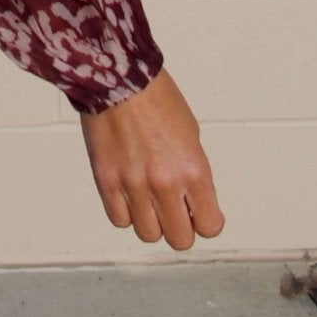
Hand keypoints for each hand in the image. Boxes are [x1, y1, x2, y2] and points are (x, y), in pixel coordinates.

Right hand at [81, 64, 223, 249]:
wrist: (118, 78)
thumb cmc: (155, 97)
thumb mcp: (191, 135)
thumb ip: (193, 172)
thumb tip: (191, 199)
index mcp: (193, 170)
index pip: (210, 226)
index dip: (206, 221)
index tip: (200, 214)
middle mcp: (165, 183)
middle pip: (180, 239)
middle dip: (180, 226)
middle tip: (174, 210)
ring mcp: (134, 185)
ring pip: (148, 234)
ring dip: (151, 221)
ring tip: (148, 199)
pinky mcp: (106, 181)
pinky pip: (119, 219)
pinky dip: (126, 212)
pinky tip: (129, 194)